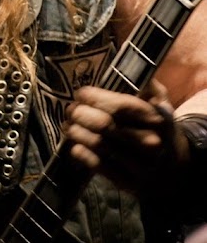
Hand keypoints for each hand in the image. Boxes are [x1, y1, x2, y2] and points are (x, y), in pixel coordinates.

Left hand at [61, 80, 189, 198]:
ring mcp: (141, 166)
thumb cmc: (158, 127)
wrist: (174, 170)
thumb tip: (123, 59)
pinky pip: (98, 166)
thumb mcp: (159, 102)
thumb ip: (144, 83)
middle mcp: (151, 143)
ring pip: (98, 145)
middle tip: (71, 109)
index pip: (119, 106)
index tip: (80, 93)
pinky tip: (75, 144)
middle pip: (104, 125)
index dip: (94, 97)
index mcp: (158, 118)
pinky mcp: (129, 184)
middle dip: (80, 114)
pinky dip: (82, 153)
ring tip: (68, 125)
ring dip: (76, 132)